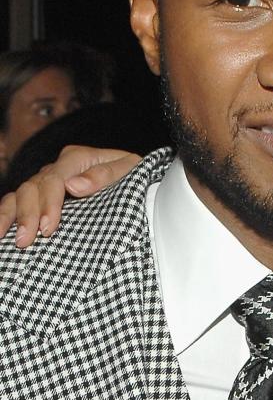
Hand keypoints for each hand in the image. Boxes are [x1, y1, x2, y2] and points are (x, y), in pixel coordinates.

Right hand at [0, 146, 141, 246]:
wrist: (133, 177)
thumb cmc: (132, 173)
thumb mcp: (129, 168)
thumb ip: (106, 175)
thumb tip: (74, 185)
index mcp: (77, 158)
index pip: (54, 179)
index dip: (49, 204)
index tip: (49, 228)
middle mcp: (57, 168)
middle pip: (32, 188)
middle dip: (28, 215)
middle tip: (26, 240)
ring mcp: (46, 181)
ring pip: (19, 195)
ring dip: (11, 217)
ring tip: (7, 240)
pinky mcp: (41, 196)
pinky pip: (15, 202)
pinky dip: (5, 216)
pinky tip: (0, 232)